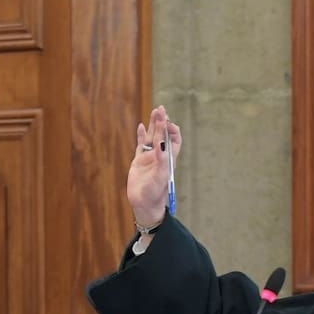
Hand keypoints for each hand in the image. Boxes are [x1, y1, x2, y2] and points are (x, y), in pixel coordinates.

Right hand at [126, 105, 182, 226]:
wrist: (144, 204)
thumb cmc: (155, 192)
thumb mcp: (160, 176)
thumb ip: (161, 159)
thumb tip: (162, 143)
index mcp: (169, 158)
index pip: (174, 139)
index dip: (172, 130)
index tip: (167, 123)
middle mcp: (160, 156)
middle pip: (163, 135)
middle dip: (162, 122)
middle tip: (160, 109)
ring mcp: (149, 158)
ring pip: (152, 137)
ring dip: (154, 125)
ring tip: (154, 112)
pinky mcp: (139, 162)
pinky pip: (141, 145)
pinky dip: (141, 136)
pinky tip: (141, 127)